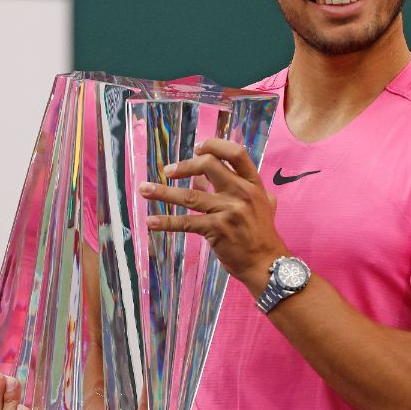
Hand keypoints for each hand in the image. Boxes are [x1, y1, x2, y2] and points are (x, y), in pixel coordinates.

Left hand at [138, 138, 285, 290]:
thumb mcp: (259, 204)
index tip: (197, 148)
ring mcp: (229, 210)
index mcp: (253, 183)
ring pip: (190, 195)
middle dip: (184, 166)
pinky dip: (166, 222)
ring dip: (163, 192)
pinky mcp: (217, 229)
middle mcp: (242, 192)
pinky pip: (186, 222)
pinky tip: (151, 222)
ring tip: (144, 189)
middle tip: (168, 170)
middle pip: (209, 165)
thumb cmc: (261, 234)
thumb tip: (203, 178)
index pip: (235, 153)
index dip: (214, 145)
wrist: (267, 263)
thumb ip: (238, 188)